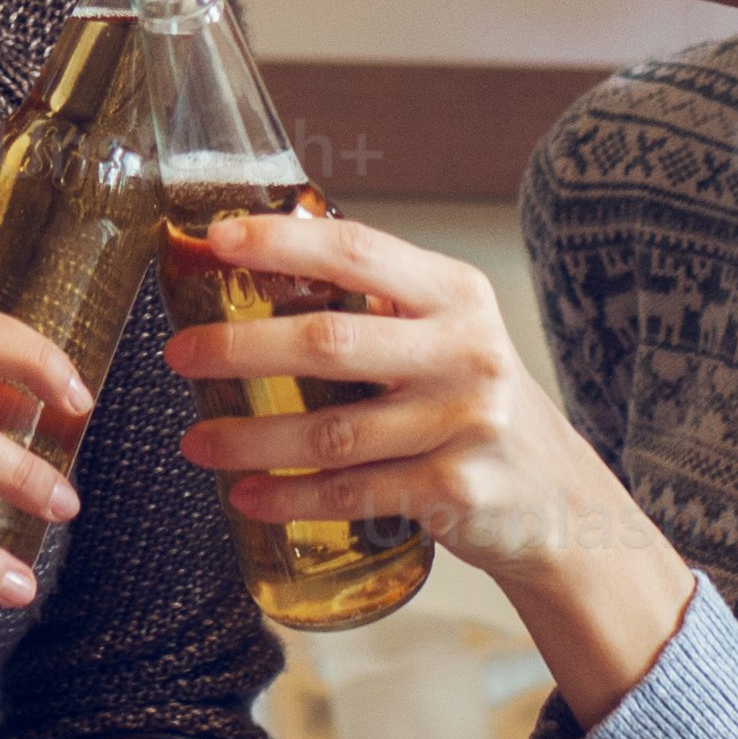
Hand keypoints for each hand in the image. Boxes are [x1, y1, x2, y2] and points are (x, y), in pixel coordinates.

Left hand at [163, 208, 690, 709]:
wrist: (558, 499)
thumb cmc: (476, 404)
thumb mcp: (447, 335)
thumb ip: (377, 304)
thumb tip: (258, 267)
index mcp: (455, 295)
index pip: (358, 250)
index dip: (281, 241)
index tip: (216, 240)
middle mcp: (466, 351)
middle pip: (330, 341)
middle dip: (240, 347)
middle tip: (179, 354)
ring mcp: (463, 423)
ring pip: (331, 431)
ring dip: (250, 438)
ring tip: (196, 442)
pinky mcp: (456, 491)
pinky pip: (351, 494)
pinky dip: (289, 499)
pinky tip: (246, 497)